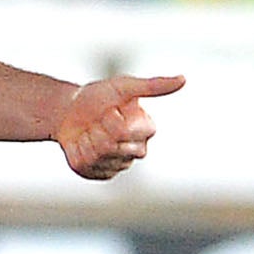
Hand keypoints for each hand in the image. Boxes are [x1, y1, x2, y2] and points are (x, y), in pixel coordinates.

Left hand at [52, 72, 183, 181]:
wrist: (70, 110)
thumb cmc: (100, 96)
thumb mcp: (124, 86)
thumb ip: (152, 86)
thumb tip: (183, 79)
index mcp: (147, 129)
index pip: (124, 130)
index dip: (110, 118)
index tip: (111, 109)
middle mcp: (138, 150)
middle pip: (109, 145)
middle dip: (96, 128)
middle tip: (98, 121)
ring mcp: (119, 165)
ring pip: (96, 156)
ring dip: (85, 139)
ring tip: (90, 131)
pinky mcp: (100, 174)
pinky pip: (83, 166)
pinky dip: (76, 152)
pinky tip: (82, 144)